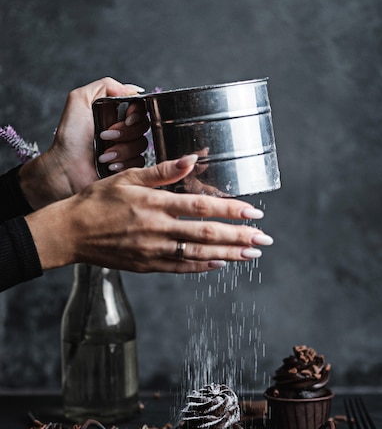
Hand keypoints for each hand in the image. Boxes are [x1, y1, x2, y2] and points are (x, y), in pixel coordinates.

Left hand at [18, 77, 148, 208]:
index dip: (137, 112)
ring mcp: (125, 148)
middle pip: (144, 125)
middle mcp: (121, 128)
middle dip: (126, 132)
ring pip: (142, 144)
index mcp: (113, 112)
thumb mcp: (80, 100)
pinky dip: (124, 163)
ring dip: (122, 150)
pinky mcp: (127, 166)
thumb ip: (106, 86)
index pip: (139, 106)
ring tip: (103, 155)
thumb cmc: (69, 137)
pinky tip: (109, 165)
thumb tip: (133, 89)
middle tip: (105, 136)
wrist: (66, 168)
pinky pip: (140, 162)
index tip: (127, 118)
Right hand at [26, 155, 273, 273]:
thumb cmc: (97, 201)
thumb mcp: (127, 177)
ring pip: (199, 253)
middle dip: (240, 236)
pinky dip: (203, 266)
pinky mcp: (148, 265)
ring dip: (228, 254)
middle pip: (207, 233)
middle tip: (265, 239)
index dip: (231, 209)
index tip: (254, 212)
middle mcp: (157, 229)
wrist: (71, 233)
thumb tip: (191, 160)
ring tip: (252, 254)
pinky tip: (221, 264)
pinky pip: (181, 268)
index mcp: (154, 204)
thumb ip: (162, 172)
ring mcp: (153, 251)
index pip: (202, 206)